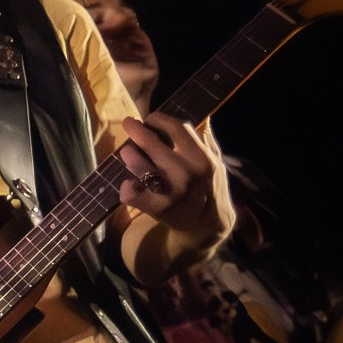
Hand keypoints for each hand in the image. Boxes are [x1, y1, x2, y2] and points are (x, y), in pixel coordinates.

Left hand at [116, 111, 232, 242]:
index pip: (176, 128)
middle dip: (135, 130)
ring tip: (130, 153)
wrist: (206, 225)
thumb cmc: (208, 187)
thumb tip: (201, 117)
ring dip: (129, 154)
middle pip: (150, 142)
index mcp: (202, 158)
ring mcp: (169, 191)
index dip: (159, 119)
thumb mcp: (215, 163)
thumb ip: (206, 140)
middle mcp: (185, 173)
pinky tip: (132, 183)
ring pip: (136, 163)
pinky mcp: (155, 208)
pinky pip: (129, 192)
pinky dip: (127, 186)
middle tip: (128, 124)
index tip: (151, 118)